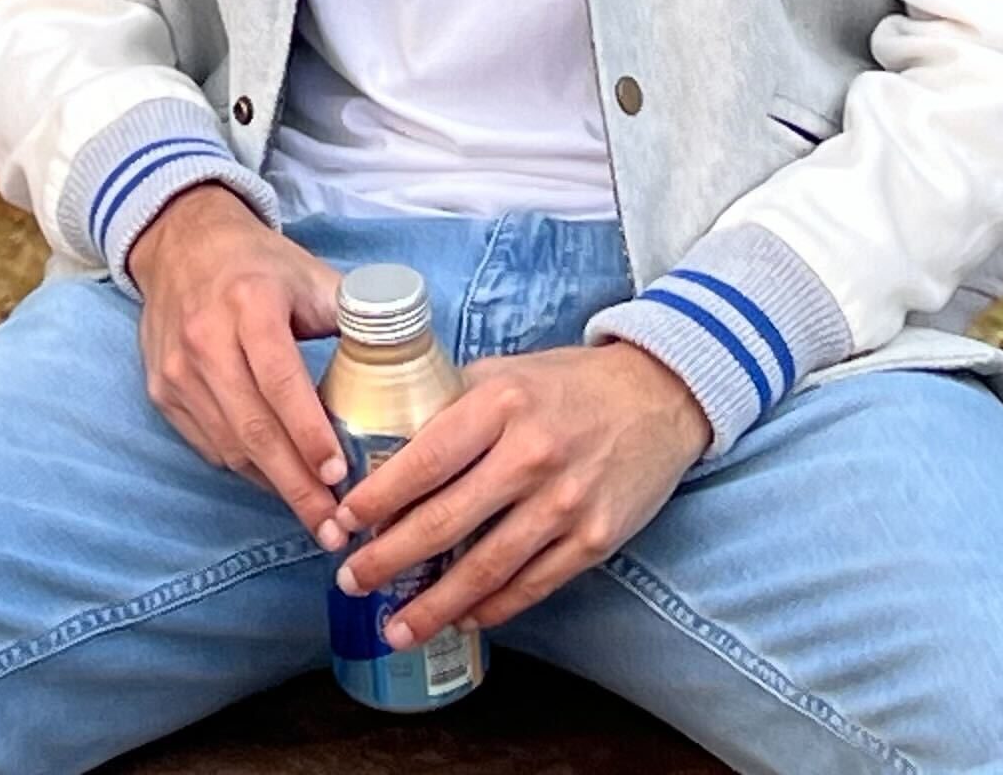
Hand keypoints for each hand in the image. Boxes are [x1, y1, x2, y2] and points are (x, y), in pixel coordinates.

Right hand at [127, 187, 348, 528]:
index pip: (280, 379)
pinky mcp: (162, 391)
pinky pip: (209, 445)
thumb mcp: (311, 274)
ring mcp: (178, 370)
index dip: (309, 432)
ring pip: (229, 445)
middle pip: (253, 428)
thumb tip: (410, 361)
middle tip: (333, 528)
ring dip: (274, 487)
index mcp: (249, 303)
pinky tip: (279, 482)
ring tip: (316, 517)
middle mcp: (205, 338)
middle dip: (297, 486)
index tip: (339, 475)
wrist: (181, 243)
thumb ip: (356, 316)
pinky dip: (247, 470)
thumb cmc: (259, 264)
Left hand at [325, 341, 710, 642]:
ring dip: (434, 606)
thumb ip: (453, 404)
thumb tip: (386, 443)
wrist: (659, 397)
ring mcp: (567, 502)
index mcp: (502, 404)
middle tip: (352, 582)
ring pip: (486, 568)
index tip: (343, 521)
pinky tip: (462, 620)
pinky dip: (492, 609)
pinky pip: (532, 586)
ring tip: (395, 628)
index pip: (426, 458)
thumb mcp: (507, 373)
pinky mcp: (595, 539)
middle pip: (446, 521)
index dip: (378, 498)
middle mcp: (532, 454)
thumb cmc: (569, 385)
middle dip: (389, 560)